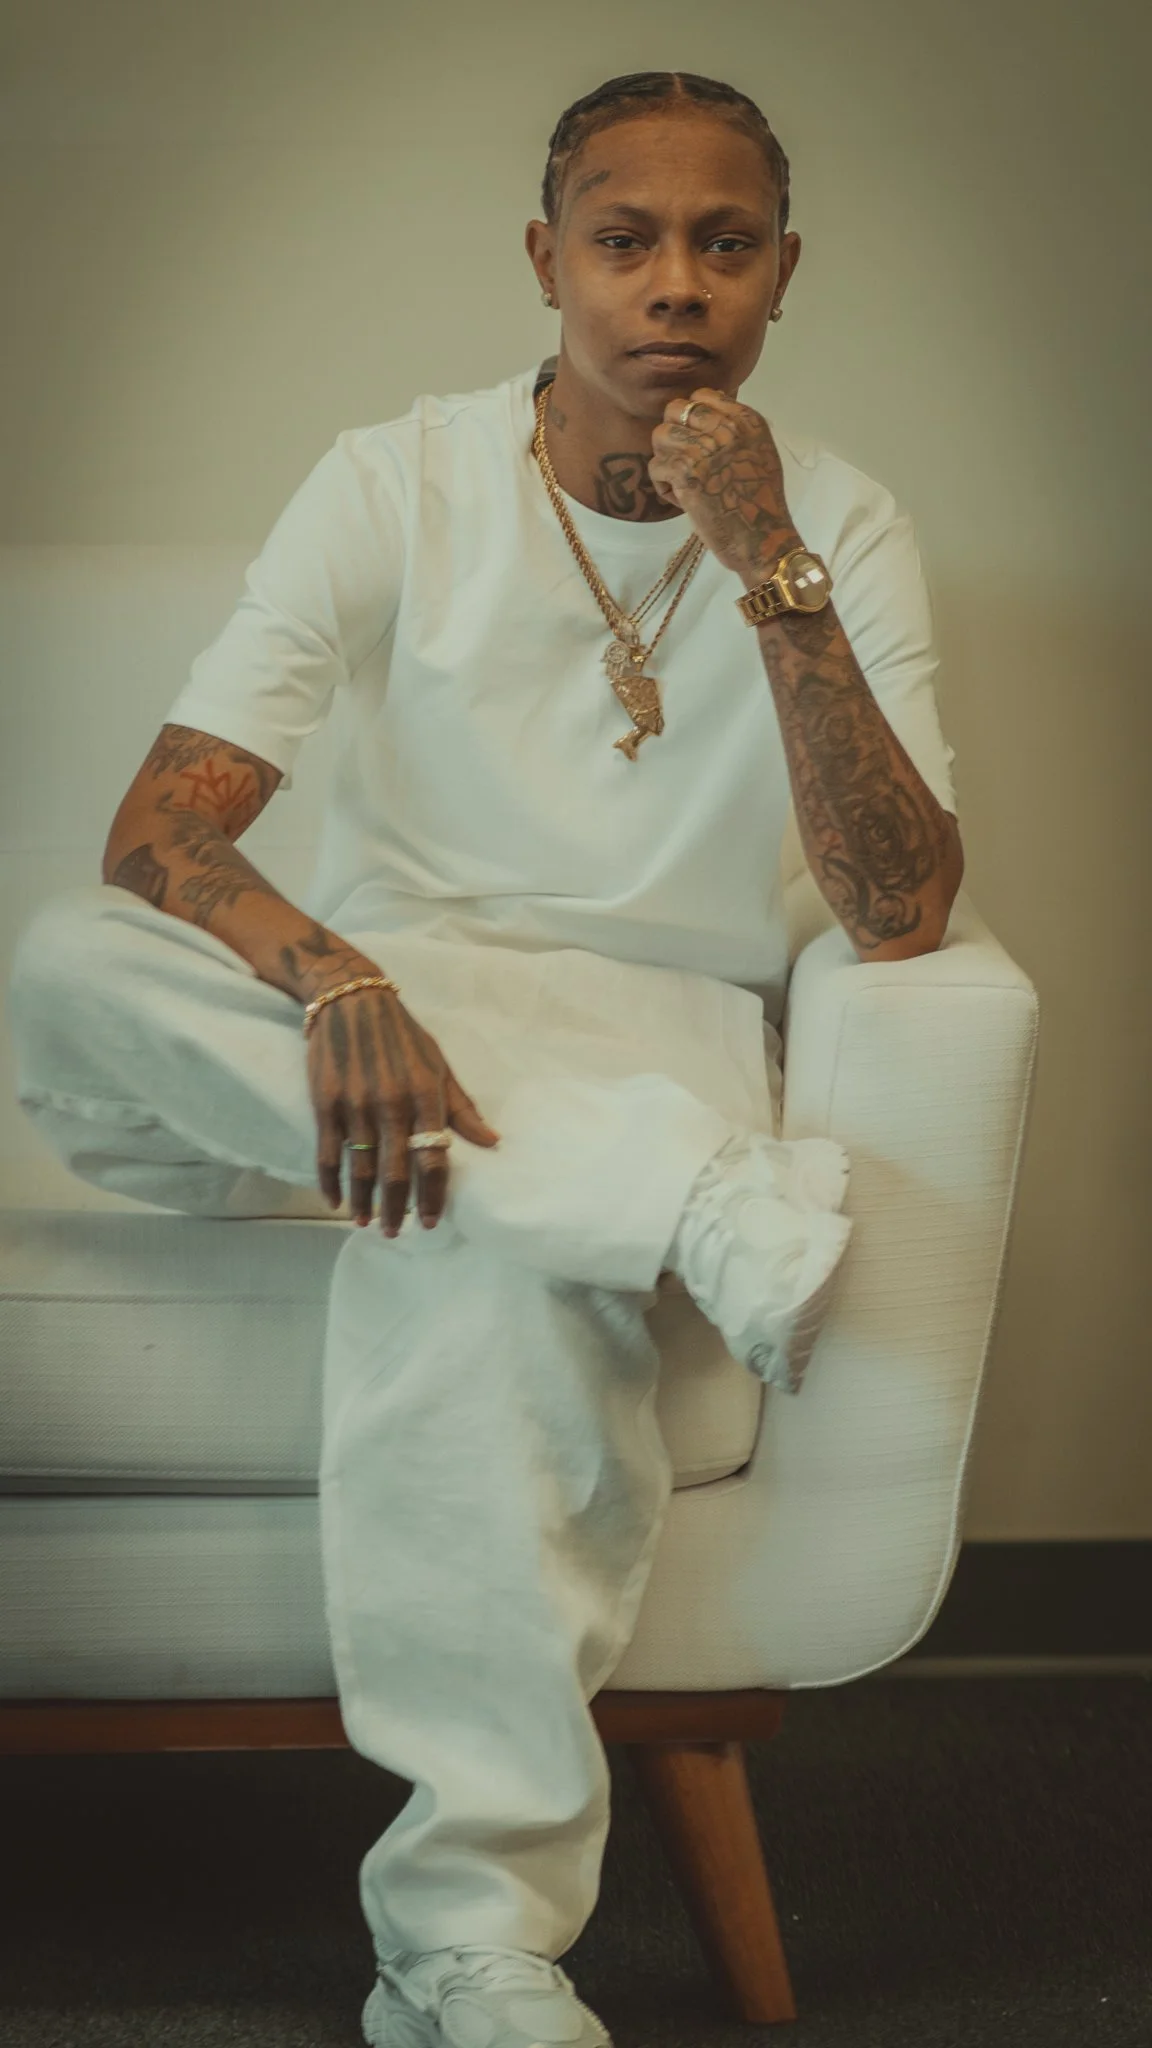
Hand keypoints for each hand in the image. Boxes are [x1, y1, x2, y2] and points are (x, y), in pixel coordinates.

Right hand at [306, 984, 500, 1233]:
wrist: (350, 1000)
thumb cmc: (403, 1035)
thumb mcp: (439, 1064)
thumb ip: (462, 1107)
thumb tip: (492, 1141)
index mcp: (425, 1096)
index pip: (434, 1158)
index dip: (434, 1195)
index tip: (432, 1221)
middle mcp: (392, 1104)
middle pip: (396, 1171)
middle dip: (398, 1208)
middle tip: (397, 1232)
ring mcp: (356, 1105)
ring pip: (360, 1167)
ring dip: (363, 1201)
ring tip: (366, 1223)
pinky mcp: (325, 1102)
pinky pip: (328, 1152)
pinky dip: (330, 1181)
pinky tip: (334, 1200)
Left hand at [647, 386, 797, 580]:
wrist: (762, 540)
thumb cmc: (759, 503)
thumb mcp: (760, 451)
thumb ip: (735, 428)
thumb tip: (702, 408)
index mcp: (747, 420)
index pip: (702, 396)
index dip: (691, 419)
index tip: (697, 442)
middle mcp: (726, 427)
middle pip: (675, 410)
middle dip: (674, 435)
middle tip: (684, 462)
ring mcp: (705, 448)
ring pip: (660, 435)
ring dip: (665, 459)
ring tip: (681, 480)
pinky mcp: (685, 472)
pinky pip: (655, 466)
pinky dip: (663, 486)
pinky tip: (682, 499)